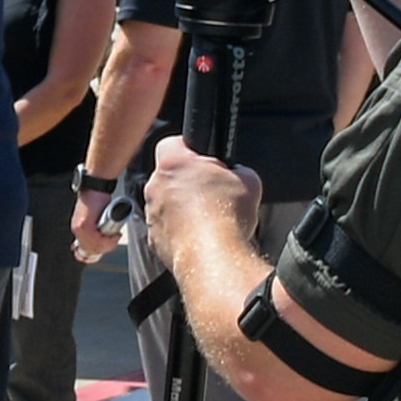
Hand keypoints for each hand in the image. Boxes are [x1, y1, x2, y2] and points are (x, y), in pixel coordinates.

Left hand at [73, 175, 120, 259]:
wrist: (96, 188)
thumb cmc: (99, 201)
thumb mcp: (98, 219)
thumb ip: (99, 230)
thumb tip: (106, 239)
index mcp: (79, 230)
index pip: (83, 251)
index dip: (94, 255)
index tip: (105, 252)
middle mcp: (76, 230)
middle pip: (91, 251)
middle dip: (106, 249)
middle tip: (114, 240)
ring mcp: (79, 228)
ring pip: (95, 247)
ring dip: (108, 245)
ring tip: (115, 237)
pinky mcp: (84, 225)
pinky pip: (96, 240)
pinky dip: (107, 240)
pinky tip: (114, 236)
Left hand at [136, 134, 268, 305]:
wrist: (214, 258)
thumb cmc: (227, 217)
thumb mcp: (248, 180)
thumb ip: (238, 169)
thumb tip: (237, 173)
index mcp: (174, 164)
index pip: (171, 143)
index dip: (189, 149)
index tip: (202, 158)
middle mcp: (155, 186)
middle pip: (168, 175)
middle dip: (187, 180)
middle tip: (210, 190)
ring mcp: (151, 213)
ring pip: (165, 202)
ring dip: (181, 206)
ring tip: (208, 216)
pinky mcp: (153, 238)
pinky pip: (165, 227)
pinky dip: (178, 229)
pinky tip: (200, 234)